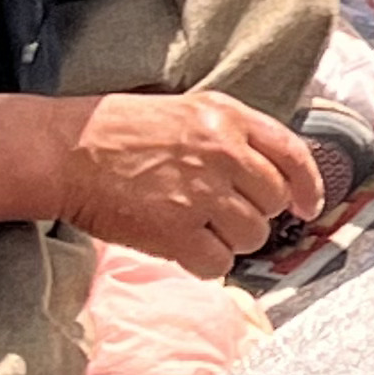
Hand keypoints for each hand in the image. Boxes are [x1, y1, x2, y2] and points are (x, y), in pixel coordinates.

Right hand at [48, 89, 325, 271]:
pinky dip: (206, 263)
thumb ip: (232, 135)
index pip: (293, 155)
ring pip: (251, 236)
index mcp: (228, 118)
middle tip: (223, 214)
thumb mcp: (187, 110)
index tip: (307, 206)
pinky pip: (218, 264)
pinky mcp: (175, 230)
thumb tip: (273, 173)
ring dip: (231, 240)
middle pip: (273, 202)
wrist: (65, 151)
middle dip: (255, 214)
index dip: (308, 186)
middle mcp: (222, 153)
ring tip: (197, 227)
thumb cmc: (120, 131)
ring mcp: (200, 193)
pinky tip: (183, 247)